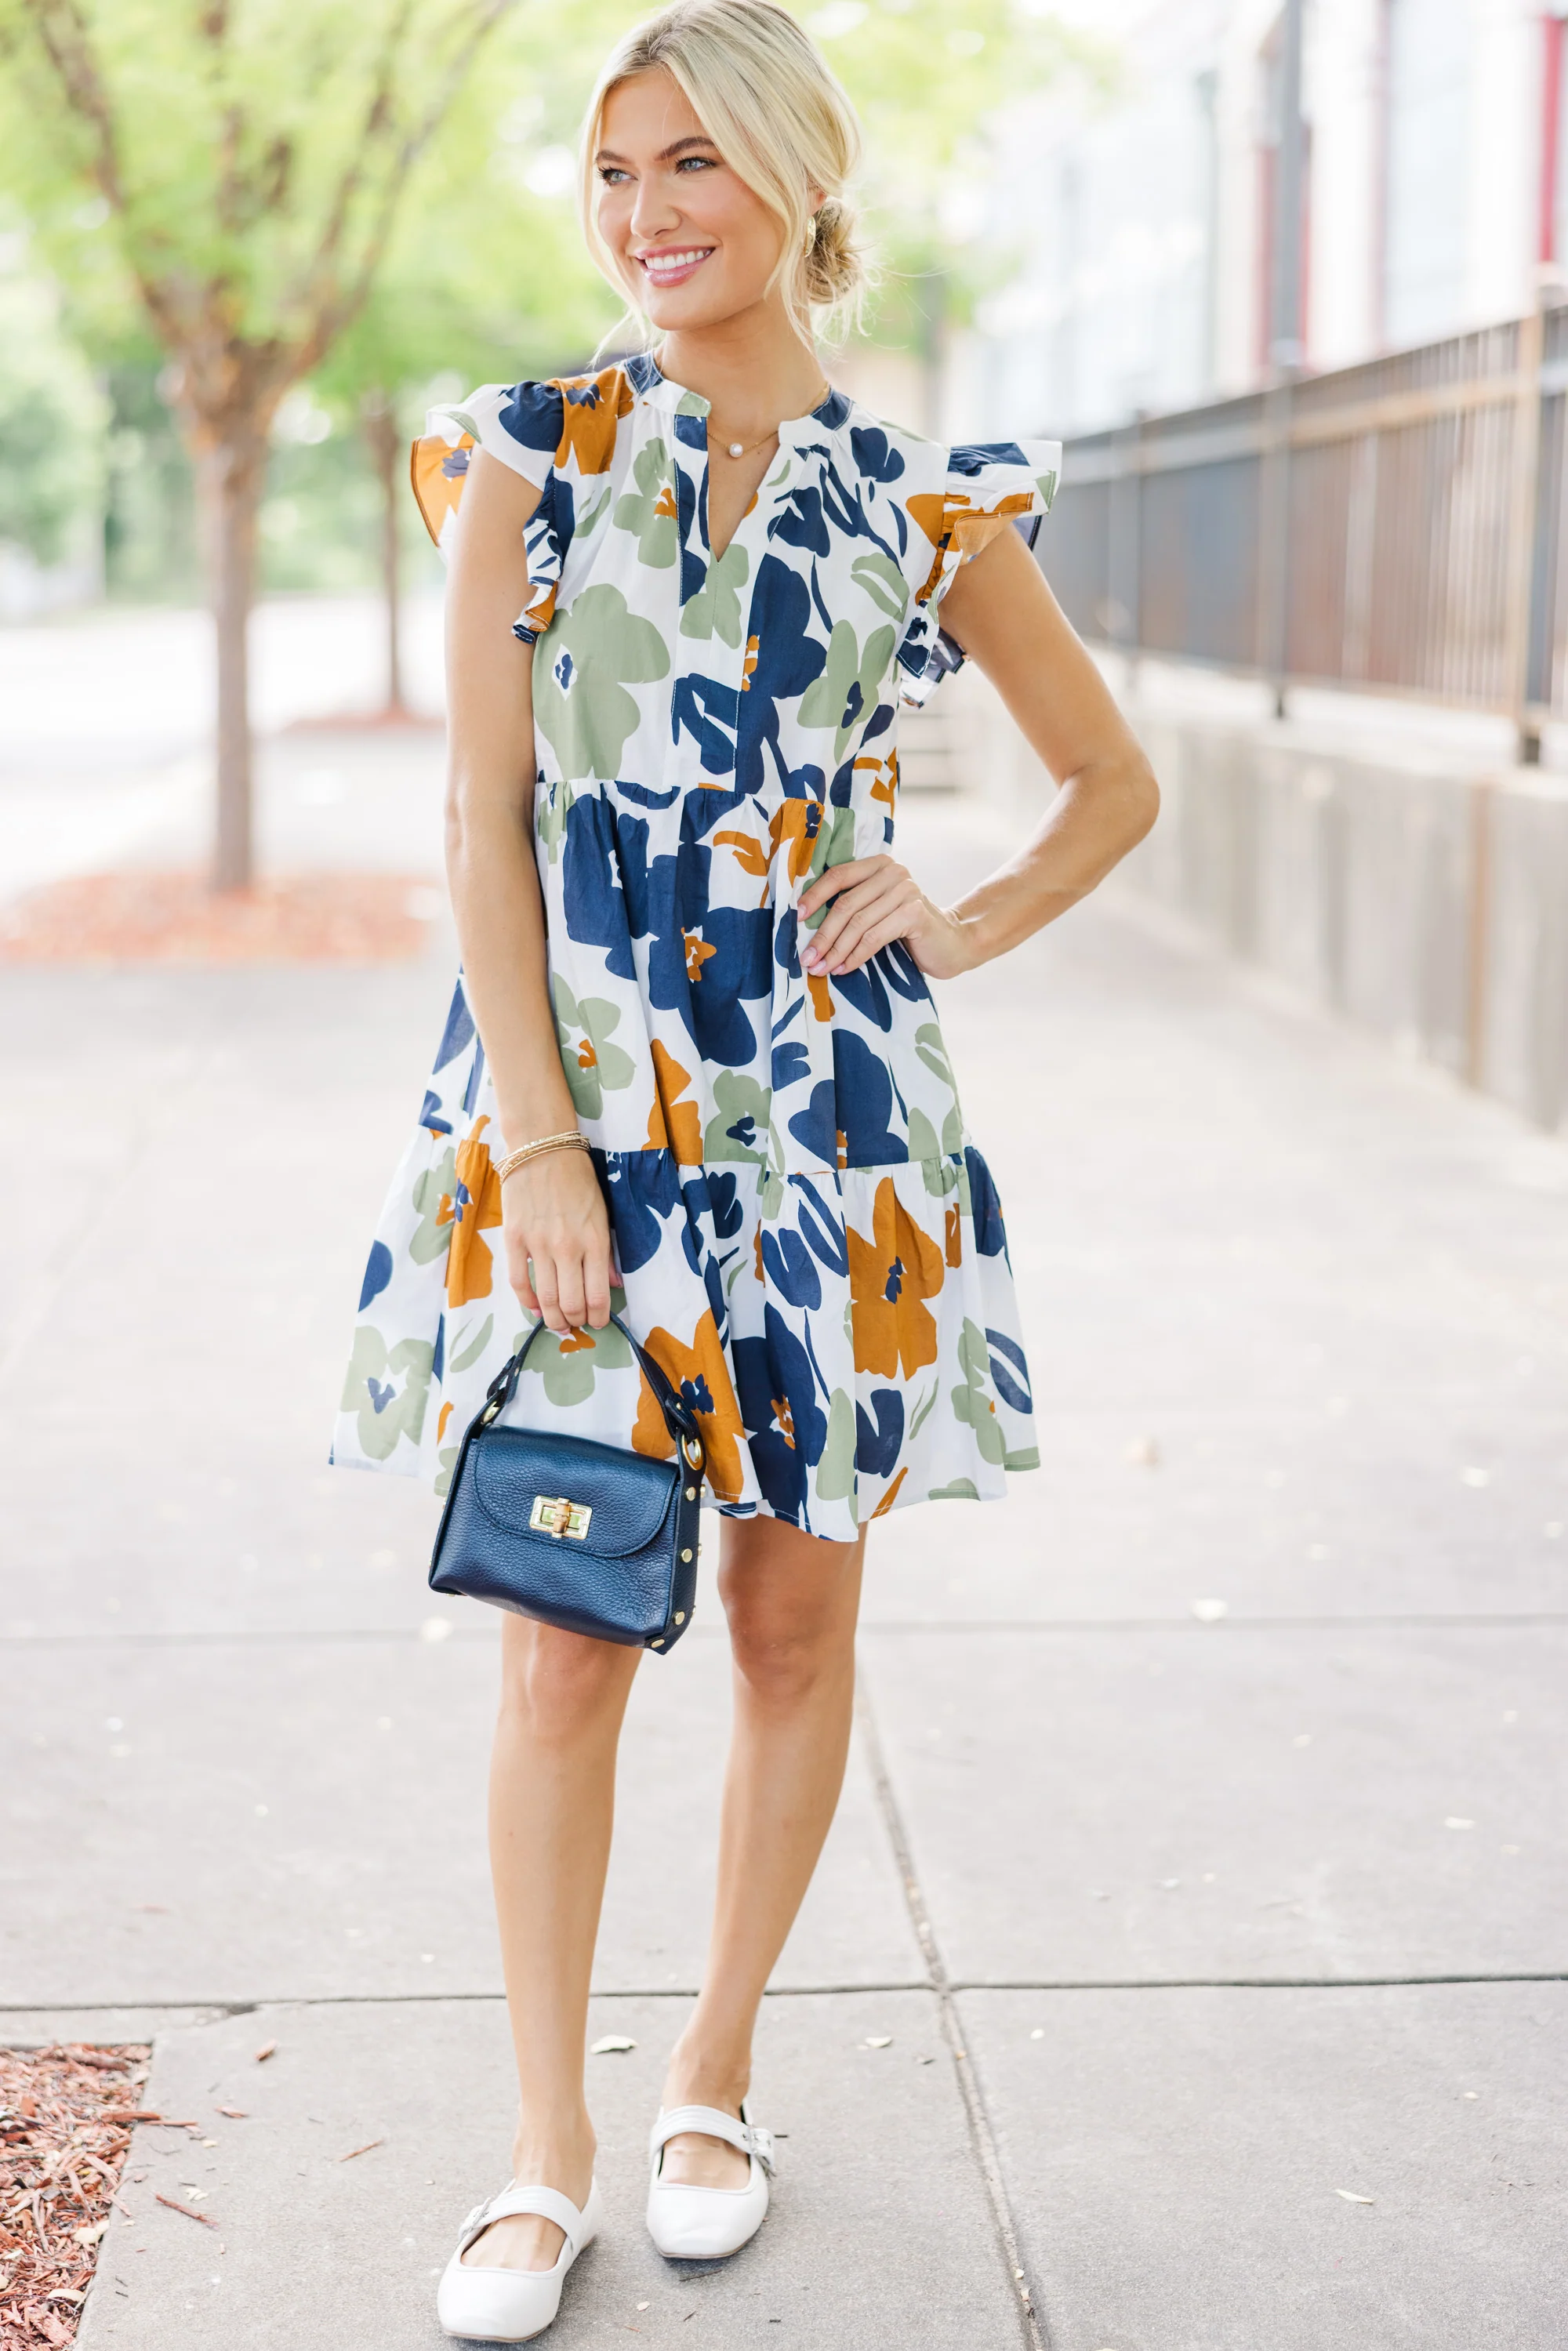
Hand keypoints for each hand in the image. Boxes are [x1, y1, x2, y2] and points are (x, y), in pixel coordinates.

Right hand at [500, 1144, 612, 1332]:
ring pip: (546, 1299)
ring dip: (553, 1318)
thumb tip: (613, 1286)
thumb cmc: (578, 1179)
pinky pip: (518, 1282)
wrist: (543, 1147)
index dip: (598, 1317)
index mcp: (595, 1241)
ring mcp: (538, 1244)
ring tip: (558, 1323)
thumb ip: (607, 1252)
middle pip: (571, 1303)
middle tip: (576, 1324)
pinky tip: (535, 1307)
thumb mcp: (603, 1213)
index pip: (598, 1295)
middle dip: (576, 1322)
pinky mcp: (514, 1238)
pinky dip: (527, 1301)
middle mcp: (568, 1247)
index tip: (597, 1321)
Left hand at [796, 855, 976, 981]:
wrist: (951, 943)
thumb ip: (853, 906)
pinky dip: (856, 956)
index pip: (838, 875)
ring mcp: (906, 891)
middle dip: (822, 935)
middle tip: (807, 959)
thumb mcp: (878, 910)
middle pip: (845, 904)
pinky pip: (875, 937)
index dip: (814, 896)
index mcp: (878, 865)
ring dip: (836, 950)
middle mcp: (893, 872)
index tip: (797, 919)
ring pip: (858, 923)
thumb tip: (807, 922)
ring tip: (822, 969)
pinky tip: (845, 969)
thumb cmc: (907, 929)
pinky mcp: (915, 913)